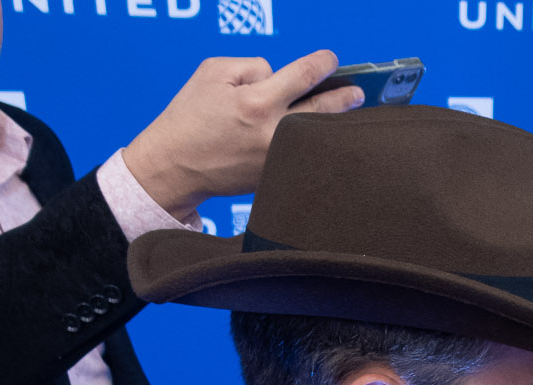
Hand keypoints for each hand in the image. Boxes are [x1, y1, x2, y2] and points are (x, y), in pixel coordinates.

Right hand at [122, 51, 364, 219]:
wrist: (174, 165)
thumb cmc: (190, 115)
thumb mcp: (212, 72)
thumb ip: (251, 67)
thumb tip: (278, 76)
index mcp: (256, 102)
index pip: (303, 76)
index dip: (323, 64)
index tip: (332, 60)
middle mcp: (272, 133)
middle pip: (322, 111)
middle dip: (344, 98)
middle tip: (358, 92)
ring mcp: (276, 159)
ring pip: (316, 138)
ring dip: (335, 125)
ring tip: (350, 115)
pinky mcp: (273, 176)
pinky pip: (301, 156)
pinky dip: (312, 146)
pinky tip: (321, 140)